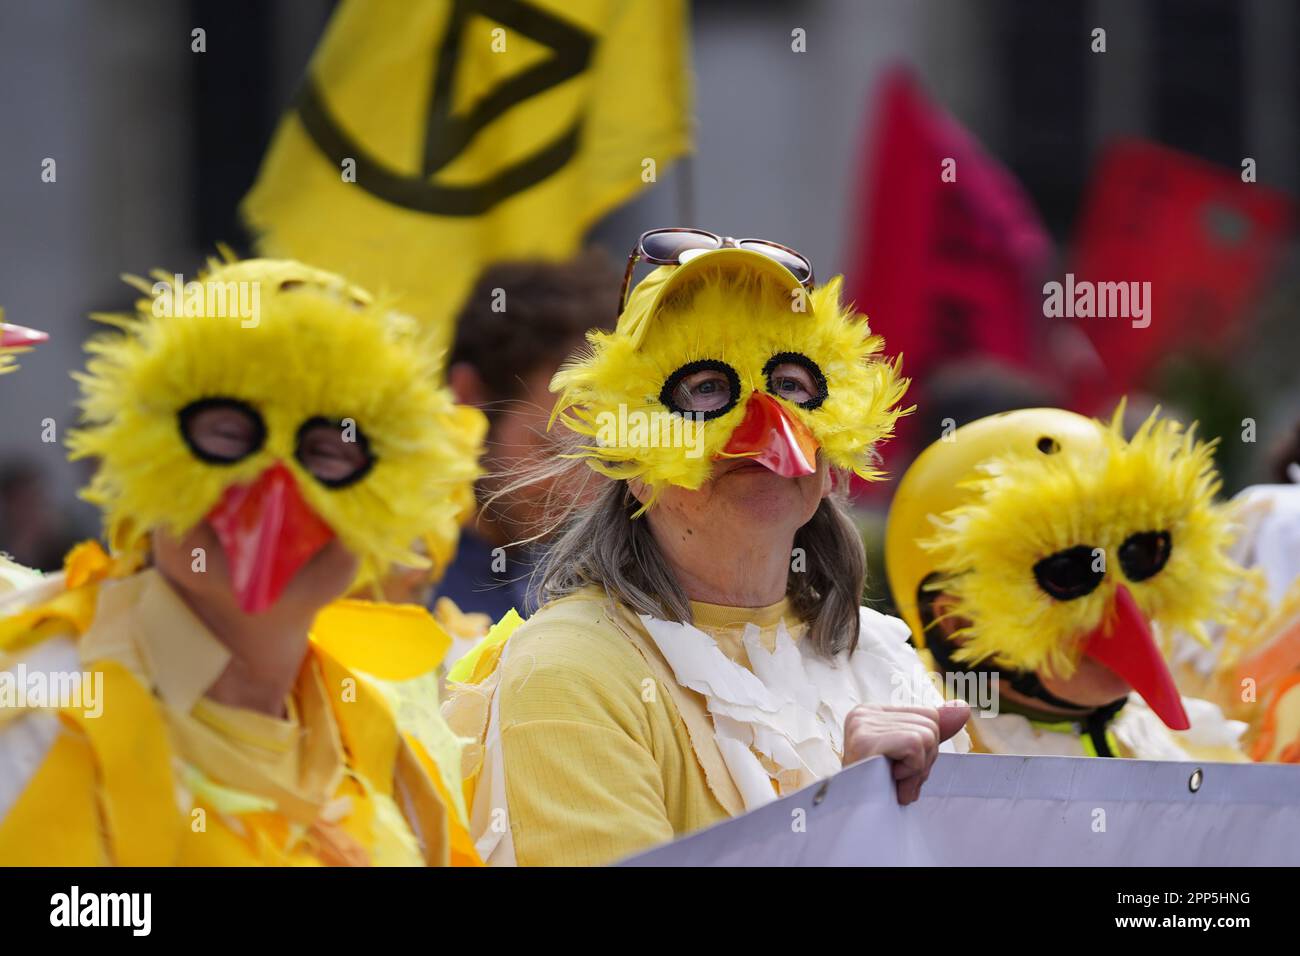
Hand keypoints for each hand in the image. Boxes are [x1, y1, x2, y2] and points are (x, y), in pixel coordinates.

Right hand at [841, 701, 969, 804]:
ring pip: (927, 736)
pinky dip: (911, 769)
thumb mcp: (911, 758)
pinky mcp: (865, 740)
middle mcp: (864, 713)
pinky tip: (890, 780)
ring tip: (892, 782)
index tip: (901, 767)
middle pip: (931, 725)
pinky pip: (915, 745)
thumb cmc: (881, 791)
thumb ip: (934, 731)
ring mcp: (863, 724)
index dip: (927, 749)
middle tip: (898, 779)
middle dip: (924, 760)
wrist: (855, 820)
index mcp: (873, 713)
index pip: (928, 716)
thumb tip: (963, 708)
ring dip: (916, 769)